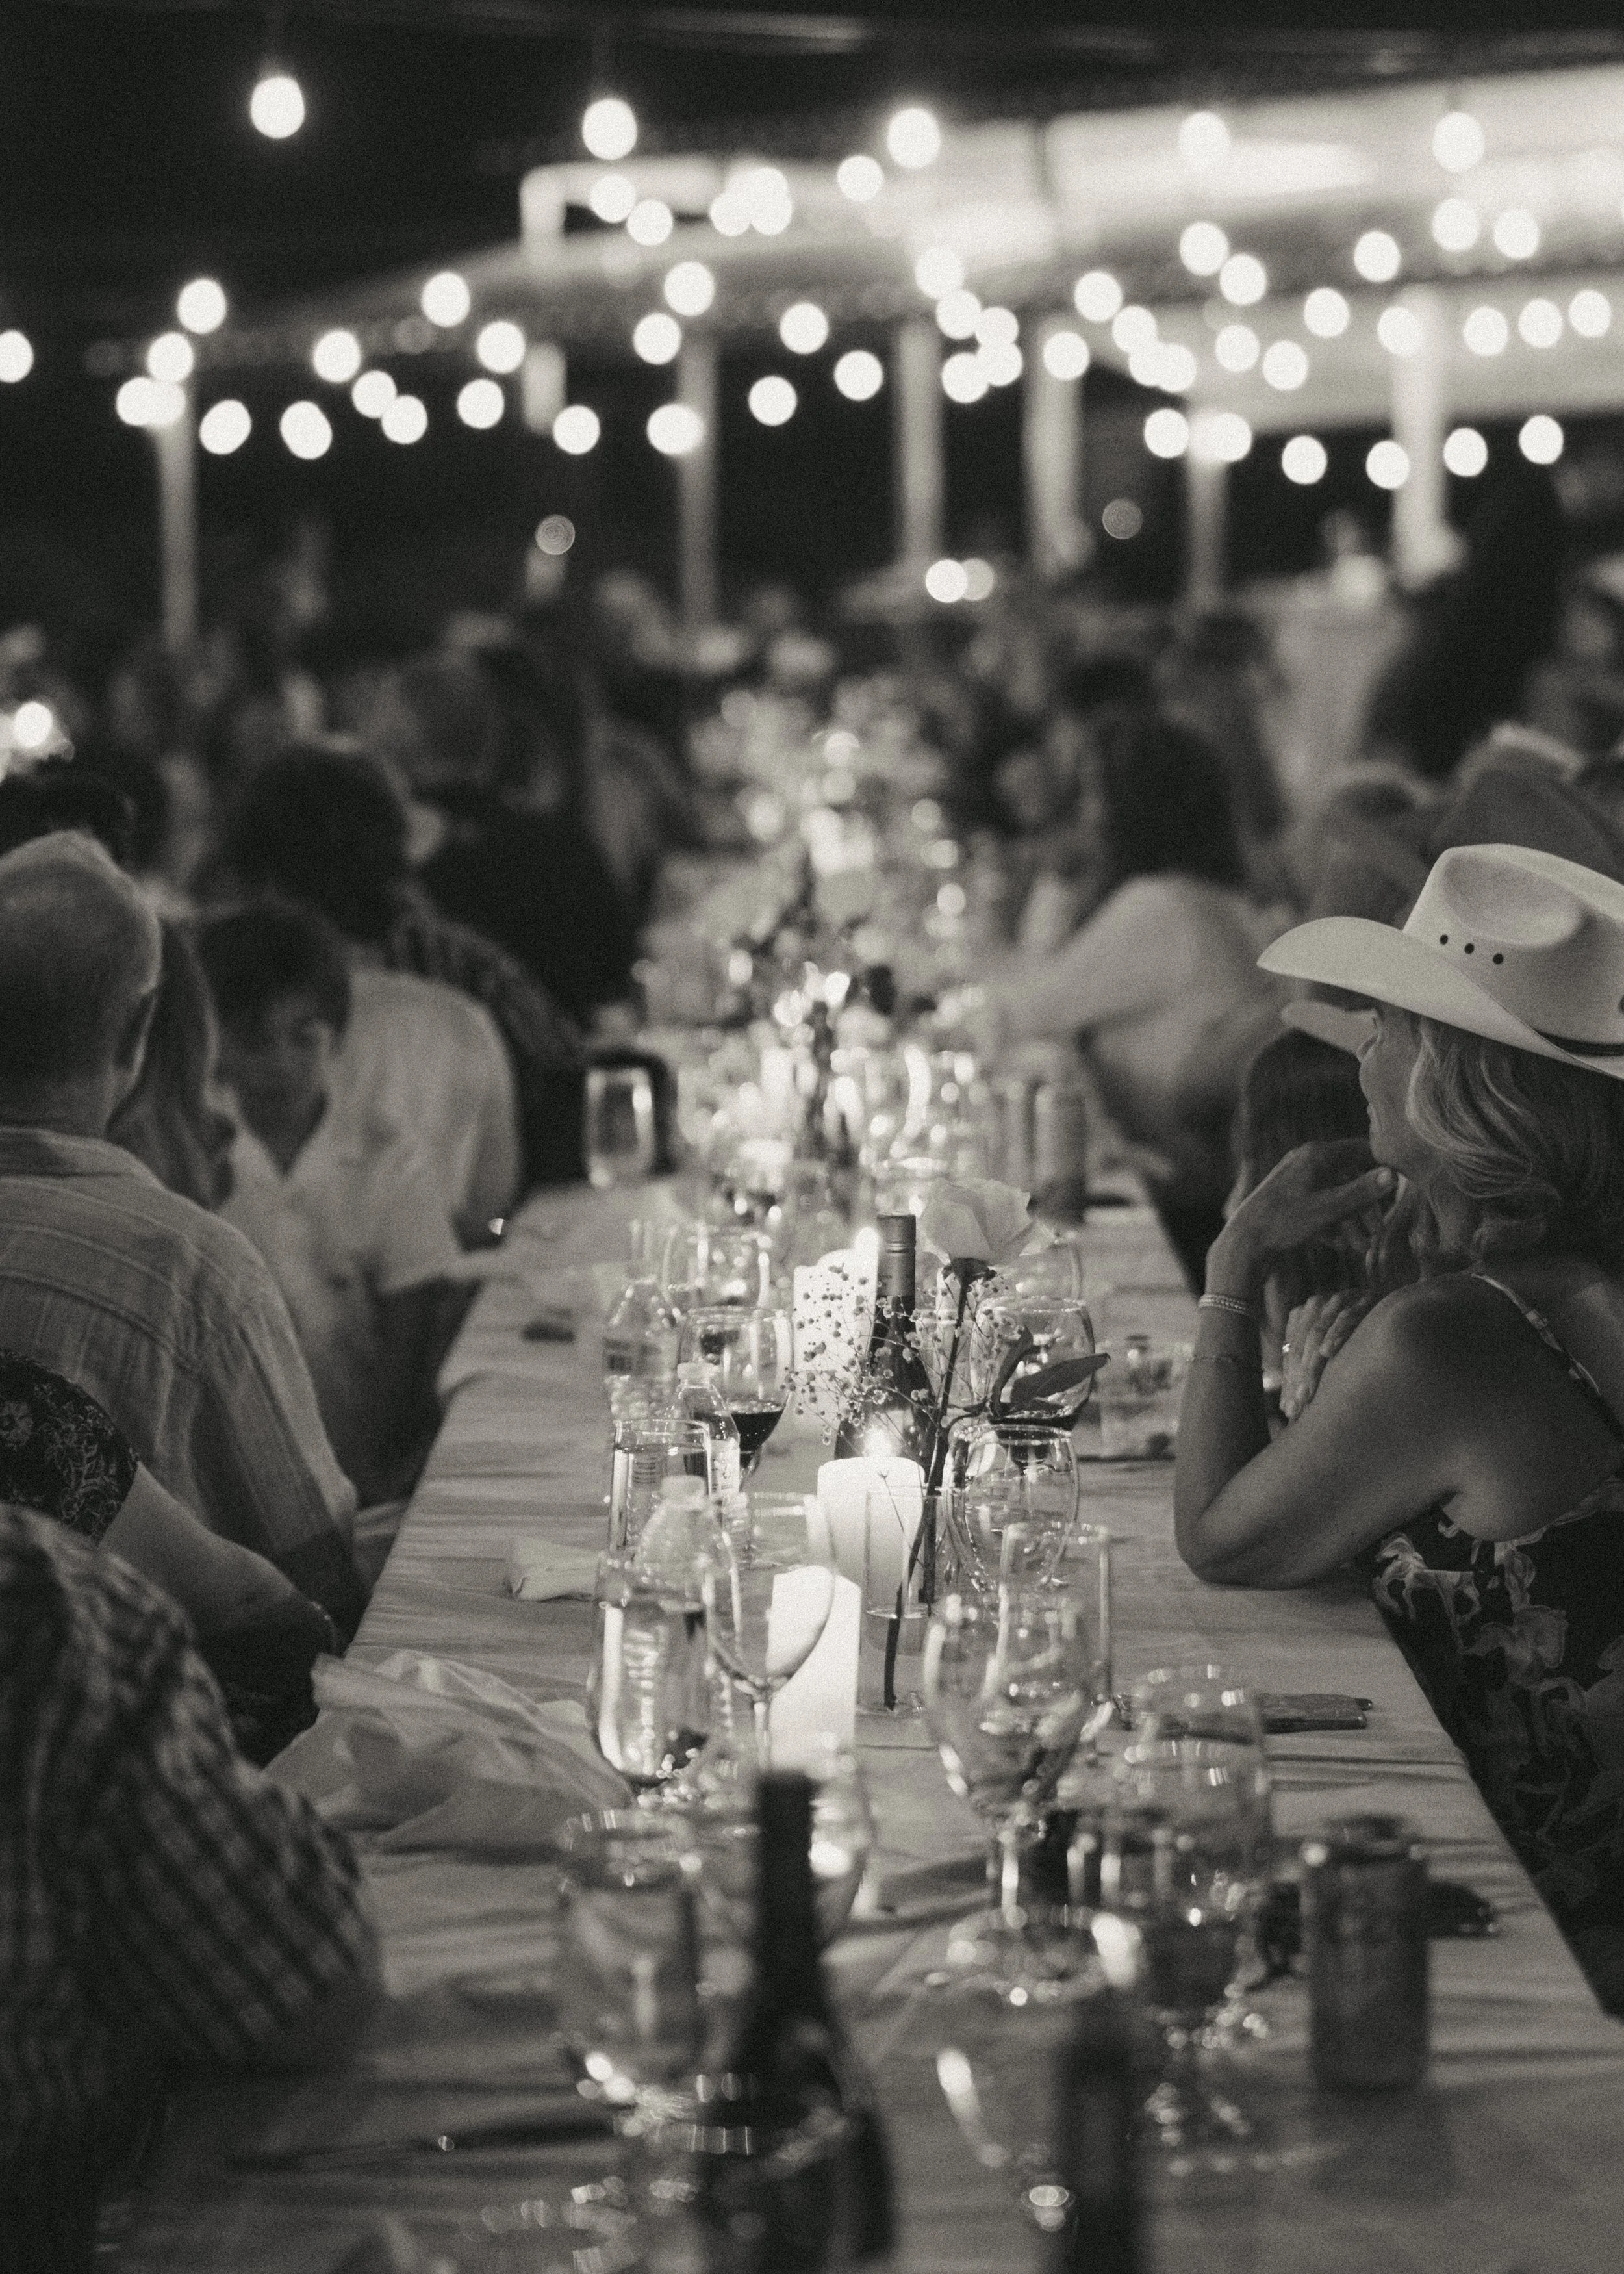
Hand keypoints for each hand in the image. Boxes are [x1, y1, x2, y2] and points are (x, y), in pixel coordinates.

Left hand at [1209, 1142, 1394, 1298]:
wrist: (1244, 1242)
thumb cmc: (1285, 1221)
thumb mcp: (1329, 1208)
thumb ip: (1361, 1191)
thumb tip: (1394, 1175)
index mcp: (1316, 1154)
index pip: (1359, 1151)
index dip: (1379, 1169)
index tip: (1397, 1190)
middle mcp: (1305, 1161)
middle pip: (1347, 1179)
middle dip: (1363, 1209)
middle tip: (1376, 1234)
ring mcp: (1295, 1179)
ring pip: (1333, 1196)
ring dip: (1349, 1221)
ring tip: (1360, 1248)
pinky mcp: (1288, 1198)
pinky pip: (1317, 1206)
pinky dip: (1330, 1223)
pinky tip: (1339, 1245)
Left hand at [1279, 1290, 1373, 1420]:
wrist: (1397, 1309)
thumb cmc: (1359, 1338)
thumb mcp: (1330, 1350)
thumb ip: (1308, 1371)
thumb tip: (1287, 1409)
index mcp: (1303, 1315)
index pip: (1292, 1353)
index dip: (1289, 1382)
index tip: (1288, 1410)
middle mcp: (1317, 1305)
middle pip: (1301, 1346)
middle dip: (1298, 1378)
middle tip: (1297, 1406)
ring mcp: (1338, 1301)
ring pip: (1317, 1334)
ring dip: (1311, 1365)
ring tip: (1306, 1391)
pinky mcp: (1361, 1299)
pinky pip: (1345, 1318)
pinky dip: (1335, 1334)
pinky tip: (1327, 1352)